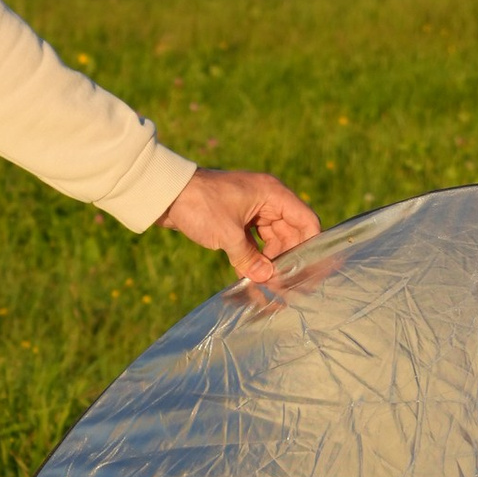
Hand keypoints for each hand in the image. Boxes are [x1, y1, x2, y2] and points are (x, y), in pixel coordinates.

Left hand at [159, 167, 320, 289]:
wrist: (165, 193)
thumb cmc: (200, 205)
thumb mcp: (227, 235)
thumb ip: (250, 259)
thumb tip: (267, 278)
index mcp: (272, 194)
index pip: (305, 220)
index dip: (312, 244)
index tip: (312, 268)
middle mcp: (266, 199)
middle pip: (290, 232)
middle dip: (288, 257)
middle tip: (287, 283)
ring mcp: (251, 209)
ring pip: (272, 238)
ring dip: (270, 259)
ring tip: (269, 283)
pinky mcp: (236, 218)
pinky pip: (254, 240)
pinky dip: (254, 256)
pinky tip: (252, 275)